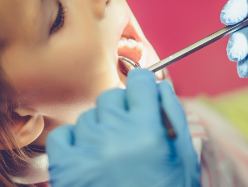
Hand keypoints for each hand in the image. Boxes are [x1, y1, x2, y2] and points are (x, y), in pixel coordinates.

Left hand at [46, 68, 199, 186]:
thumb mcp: (184, 158)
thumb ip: (174, 116)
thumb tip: (160, 86)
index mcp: (149, 131)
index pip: (140, 81)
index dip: (143, 85)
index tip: (142, 93)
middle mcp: (115, 135)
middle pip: (111, 96)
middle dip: (121, 110)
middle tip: (128, 134)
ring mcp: (87, 150)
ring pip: (88, 117)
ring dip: (99, 130)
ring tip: (110, 157)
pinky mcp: (64, 167)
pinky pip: (64, 135)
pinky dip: (74, 143)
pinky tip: (89, 160)